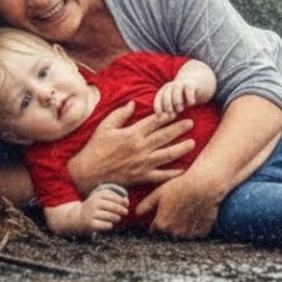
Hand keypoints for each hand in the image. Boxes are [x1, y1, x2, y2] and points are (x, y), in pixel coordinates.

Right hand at [67, 101, 195, 194]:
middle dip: (179, 129)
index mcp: (132, 134)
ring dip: (181, 148)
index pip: (154, 122)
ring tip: (193, 143)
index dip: (167, 115)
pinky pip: (160, 176)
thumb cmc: (95, 148)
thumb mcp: (105, 126)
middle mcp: (140, 148)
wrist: (88, 173)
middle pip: (164, 136)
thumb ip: (120, 114)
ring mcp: (142, 164)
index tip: (177, 110)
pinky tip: (183, 170)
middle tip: (191, 123)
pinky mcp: (141, 177)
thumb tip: (133, 103)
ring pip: (166, 155)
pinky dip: (172, 174)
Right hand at [79, 186, 128, 232]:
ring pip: (108, 216)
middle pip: (111, 206)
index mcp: (98, 195)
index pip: (112, 196)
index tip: (126, 204)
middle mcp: (94, 203)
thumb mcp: (104, 198)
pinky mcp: (90, 223)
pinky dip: (109, 225)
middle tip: (125, 212)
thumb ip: (116, 198)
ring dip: (116, 218)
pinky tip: (110, 224)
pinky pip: (103, 225)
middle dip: (120, 209)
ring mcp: (91, 213)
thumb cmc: (97, 206)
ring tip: (118, 218)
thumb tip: (126, 202)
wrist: (80, 215)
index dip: (120, 200)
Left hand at [136, 169, 221, 238]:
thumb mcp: (159, 192)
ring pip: (182, 233)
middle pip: (168, 233)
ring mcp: (189, 234)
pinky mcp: (201, 233)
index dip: (156, 221)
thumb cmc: (180, 186)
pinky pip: (195, 233)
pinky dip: (194, 226)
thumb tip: (136, 212)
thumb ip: (146, 204)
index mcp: (162, 224)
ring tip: (186, 210)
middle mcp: (174, 233)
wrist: (203, 186)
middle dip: (169, 225)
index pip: (155, 229)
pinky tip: (195, 213)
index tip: (160, 214)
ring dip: (182, 227)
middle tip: (174, 210)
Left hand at [154, 76, 203, 117]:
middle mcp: (171, 87)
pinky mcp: (191, 84)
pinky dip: (189, 97)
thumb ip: (169, 110)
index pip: (158, 98)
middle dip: (167, 105)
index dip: (158, 107)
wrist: (194, 83)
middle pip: (166, 95)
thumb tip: (161, 121)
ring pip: (176, 91)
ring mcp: (180, 84)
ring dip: (177, 101)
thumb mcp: (174, 104)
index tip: (159, 116)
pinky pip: (189, 90)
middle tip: (171, 115)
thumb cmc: (182, 98)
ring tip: (180, 110)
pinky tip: (191, 104)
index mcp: (164, 91)